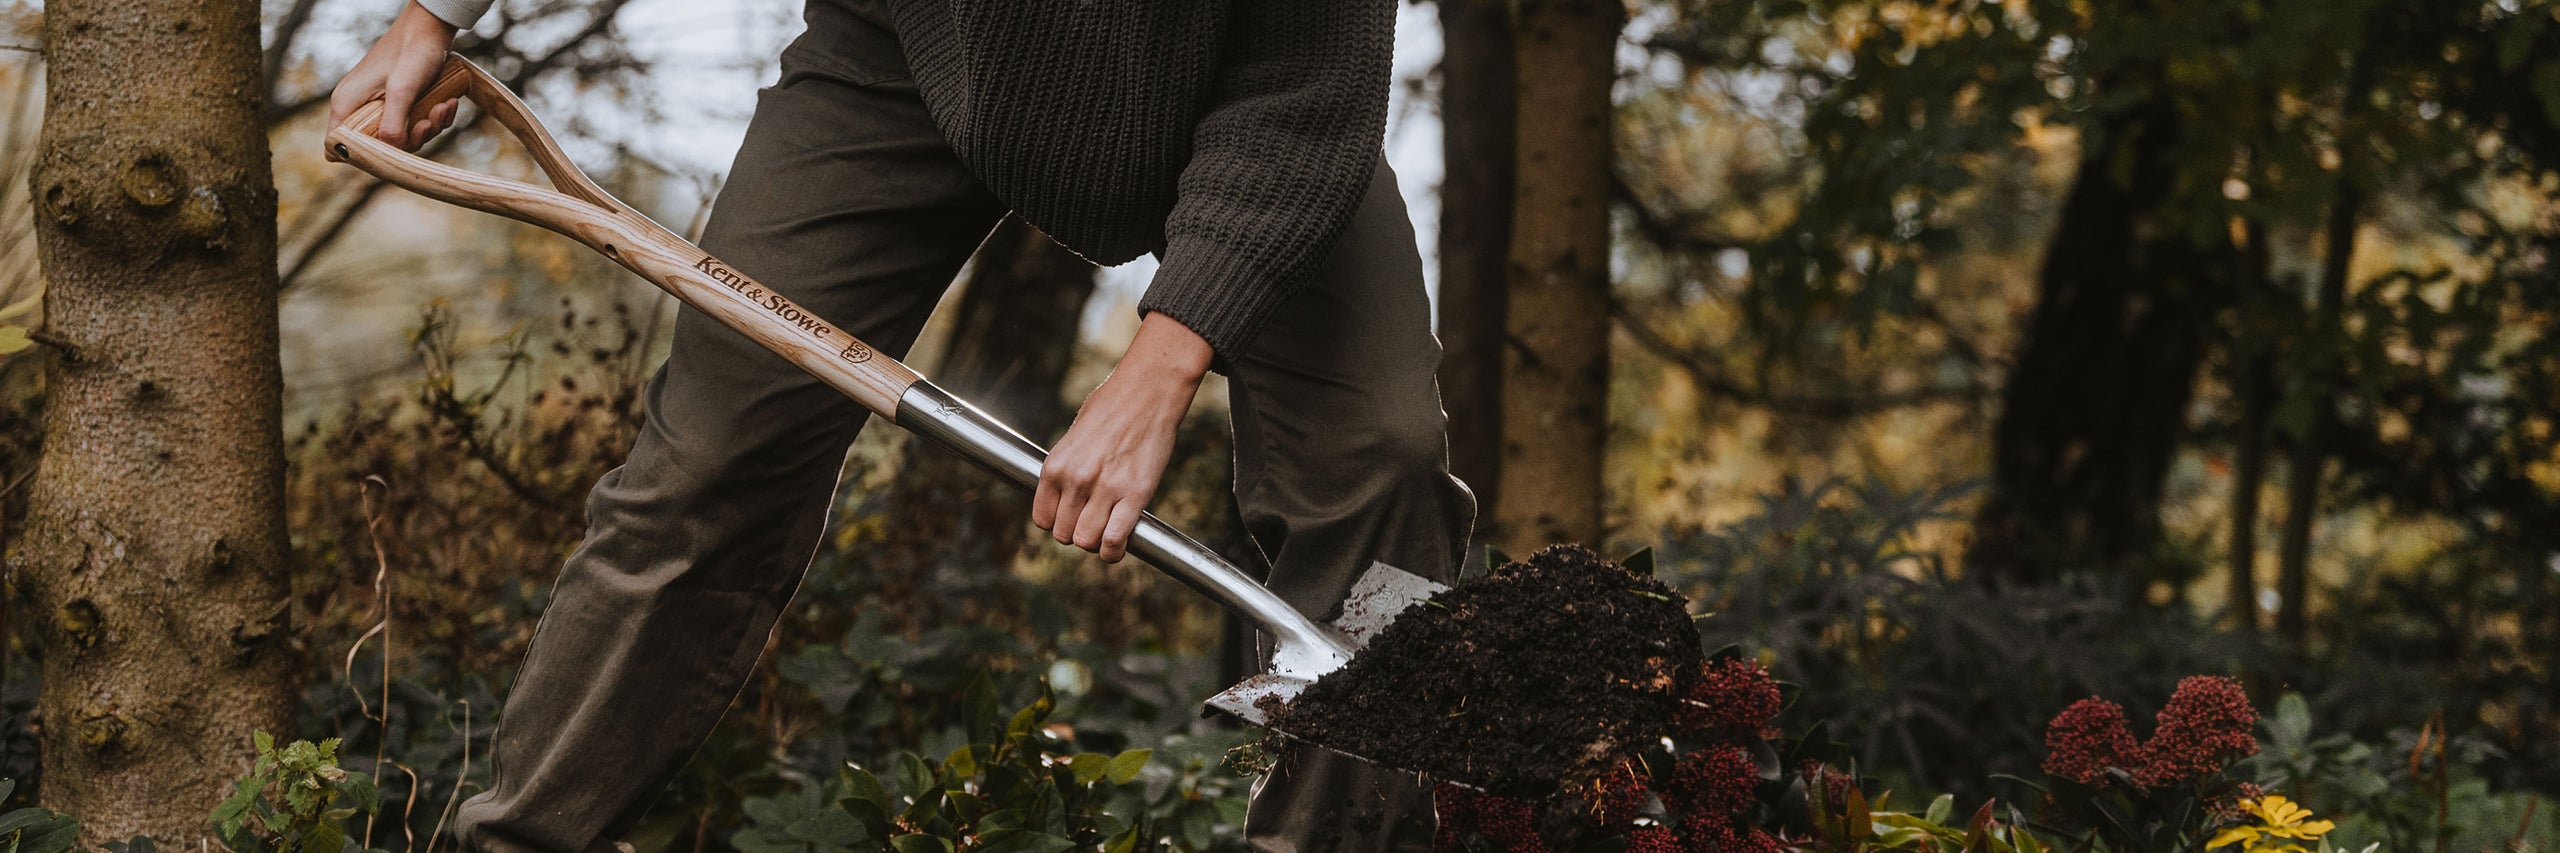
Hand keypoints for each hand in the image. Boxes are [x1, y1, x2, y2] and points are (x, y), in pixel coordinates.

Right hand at [326, 1, 461, 160]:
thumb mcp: (402, 90)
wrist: (432, 28)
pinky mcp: (401, 103)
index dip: (358, 157)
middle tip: (425, 122)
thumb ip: (393, 124)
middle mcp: (359, 106)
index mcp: (347, 103)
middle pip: (378, 147)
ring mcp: (381, 105)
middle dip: (409, 139)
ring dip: (429, 126)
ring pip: (403, 137)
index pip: (335, 145)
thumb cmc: (412, 52)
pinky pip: (417, 123)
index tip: (388, 151)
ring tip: (442, 106)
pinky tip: (448, 102)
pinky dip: (435, 117)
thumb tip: (390, 151)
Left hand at [1032, 313, 1214, 562]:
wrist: (1147, 391)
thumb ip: (1068, 468)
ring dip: (1096, 543)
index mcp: (1056, 466)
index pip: (1042, 519)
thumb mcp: (1075, 437)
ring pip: (1086, 541)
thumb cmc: (1113, 407)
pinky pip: (1114, 540)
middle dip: (1078, 533)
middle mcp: (1075, 480)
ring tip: (1107, 533)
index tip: (1072, 518)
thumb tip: (1067, 495)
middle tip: (1094, 522)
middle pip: (1064, 535)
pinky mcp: (1134, 495)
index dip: (1058, 523)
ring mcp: (1104, 489)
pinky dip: (1114, 551)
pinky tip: (1118, 546)